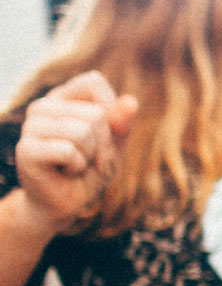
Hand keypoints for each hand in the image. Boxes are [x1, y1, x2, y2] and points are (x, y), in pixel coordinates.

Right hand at [14, 72, 137, 230]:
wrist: (66, 203)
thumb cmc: (90, 169)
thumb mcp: (114, 144)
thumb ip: (121, 123)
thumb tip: (131, 102)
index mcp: (63, 98)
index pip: (93, 82)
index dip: (110, 109)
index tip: (107, 134)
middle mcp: (43, 107)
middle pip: (95, 113)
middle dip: (105, 144)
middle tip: (92, 160)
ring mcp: (31, 127)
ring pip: (82, 131)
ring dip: (91, 156)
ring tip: (77, 165)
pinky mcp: (26, 149)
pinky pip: (68, 151)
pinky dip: (77, 166)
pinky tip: (66, 172)